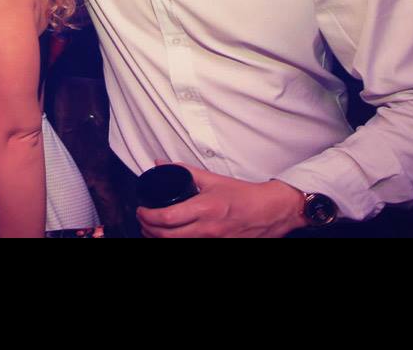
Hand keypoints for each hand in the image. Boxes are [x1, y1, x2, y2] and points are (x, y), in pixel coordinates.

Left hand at [137, 162, 307, 237]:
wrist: (271, 212)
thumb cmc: (243, 195)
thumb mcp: (212, 179)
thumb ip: (184, 171)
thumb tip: (161, 164)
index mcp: (204, 209)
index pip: (166, 217)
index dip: (147, 216)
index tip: (141, 210)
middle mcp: (208, 229)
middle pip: (166, 236)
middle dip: (147, 229)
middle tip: (142, 220)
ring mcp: (213, 242)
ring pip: (176, 245)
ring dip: (158, 239)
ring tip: (152, 230)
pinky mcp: (219, 247)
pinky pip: (191, 248)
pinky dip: (177, 243)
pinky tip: (172, 237)